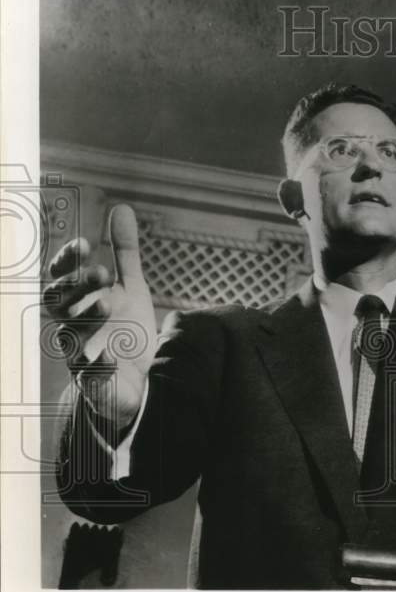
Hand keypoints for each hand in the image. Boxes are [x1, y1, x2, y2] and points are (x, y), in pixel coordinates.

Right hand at [43, 205, 155, 432]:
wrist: (140, 379)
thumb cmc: (126, 329)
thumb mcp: (129, 287)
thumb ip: (123, 252)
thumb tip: (120, 207)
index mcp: (78, 303)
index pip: (60, 278)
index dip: (67, 262)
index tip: (85, 244)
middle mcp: (73, 327)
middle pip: (61, 305)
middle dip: (77, 287)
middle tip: (101, 272)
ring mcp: (80, 355)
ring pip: (70, 337)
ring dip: (86, 319)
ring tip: (106, 303)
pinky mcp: (95, 383)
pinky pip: (88, 376)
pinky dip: (95, 365)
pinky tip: (109, 355)